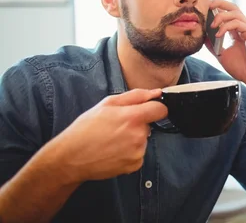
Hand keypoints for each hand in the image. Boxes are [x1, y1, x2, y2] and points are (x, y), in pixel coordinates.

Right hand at [49, 89, 167, 183]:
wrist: (71, 158)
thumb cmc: (86, 128)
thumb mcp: (107, 104)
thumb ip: (136, 96)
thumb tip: (156, 93)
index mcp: (133, 117)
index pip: (161, 109)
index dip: (154, 108)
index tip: (146, 110)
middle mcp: (139, 136)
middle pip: (149, 125)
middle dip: (137, 124)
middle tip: (116, 127)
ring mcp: (138, 152)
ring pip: (143, 139)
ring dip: (133, 138)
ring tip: (112, 140)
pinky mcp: (135, 165)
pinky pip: (139, 153)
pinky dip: (130, 152)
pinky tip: (114, 151)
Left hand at [208, 0, 245, 87]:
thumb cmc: (243, 69)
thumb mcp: (222, 55)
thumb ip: (213, 45)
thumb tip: (203, 36)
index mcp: (239, 31)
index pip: (228, 13)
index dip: (217, 9)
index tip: (205, 11)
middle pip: (233, 7)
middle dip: (220, 3)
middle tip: (208, 5)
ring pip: (235, 13)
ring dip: (220, 16)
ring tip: (212, 25)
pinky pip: (237, 23)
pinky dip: (225, 26)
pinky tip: (219, 34)